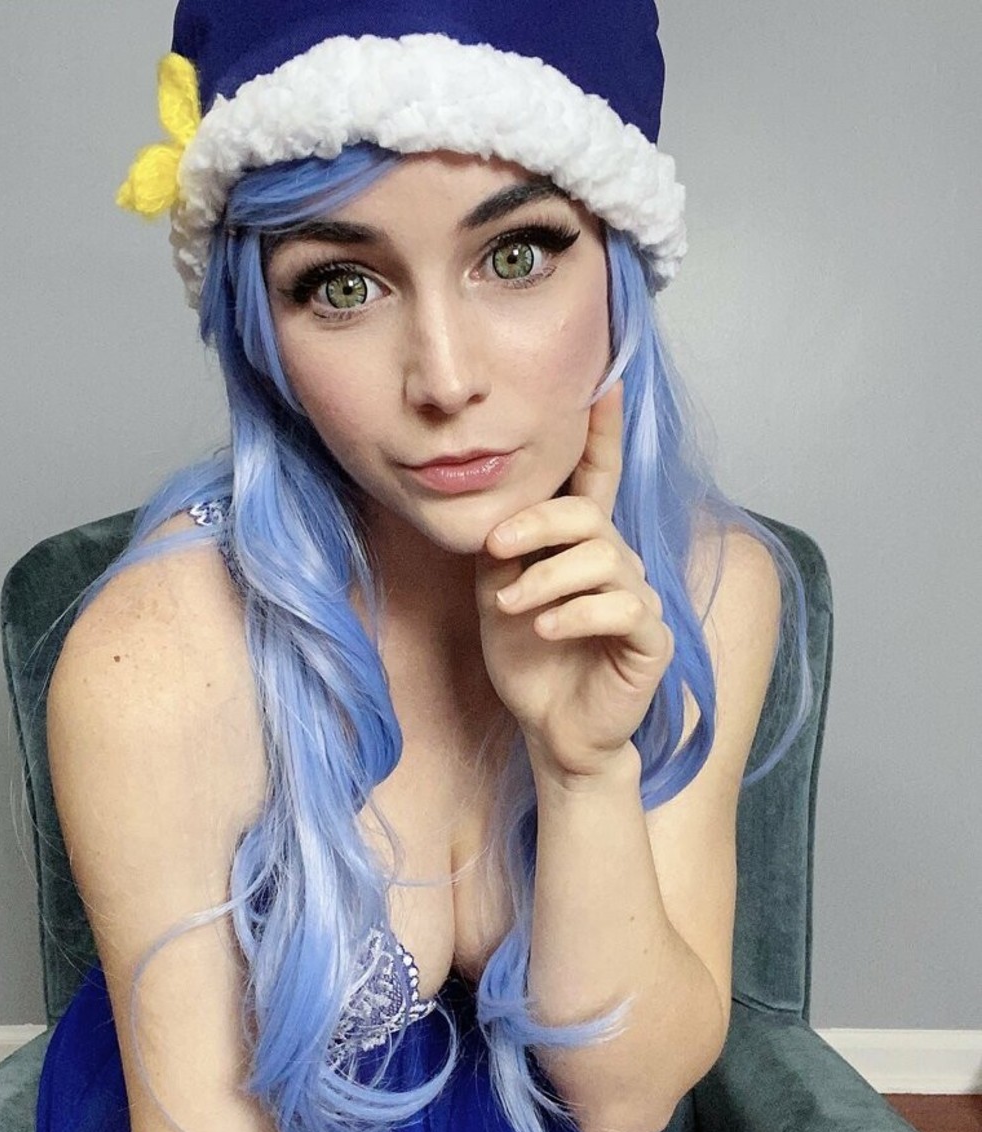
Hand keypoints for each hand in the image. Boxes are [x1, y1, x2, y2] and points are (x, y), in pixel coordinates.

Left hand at [474, 381, 674, 780]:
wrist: (551, 730)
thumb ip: (507, 552)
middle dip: (536, 524)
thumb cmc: (530, 663)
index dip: (602, 435)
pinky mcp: (650, 641)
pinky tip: (547, 631)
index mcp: (582, 549)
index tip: (603, 385)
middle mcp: (618, 565)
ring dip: (546, 579)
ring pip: (603, 559)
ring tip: (513, 607)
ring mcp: (639, 602)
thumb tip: (497, 513)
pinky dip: (576, 614)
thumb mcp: (500, 597)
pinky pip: (622, 608)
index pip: (598, 481)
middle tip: (495, 550)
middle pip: (589, 515)